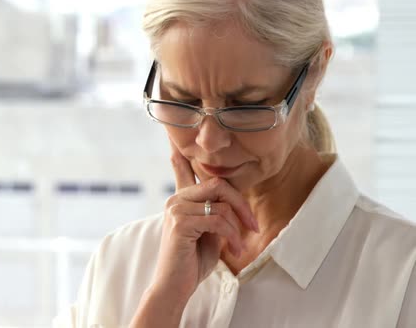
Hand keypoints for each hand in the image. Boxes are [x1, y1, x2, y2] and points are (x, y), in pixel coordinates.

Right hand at [151, 139, 258, 301]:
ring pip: (221, 203)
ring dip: (237, 227)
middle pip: (218, 183)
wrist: (175, 286)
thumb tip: (230, 202)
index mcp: (180, 199)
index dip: (182, 155)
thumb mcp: (208, 233)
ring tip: (239, 247)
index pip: (183, 169)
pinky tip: (233, 251)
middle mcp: (175, 199)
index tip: (177, 142)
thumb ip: (214, 213)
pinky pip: (218, 220)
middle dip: (241, 204)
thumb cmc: (192, 261)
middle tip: (253, 226)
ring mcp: (176, 209)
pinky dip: (232, 236)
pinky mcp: (180, 222)